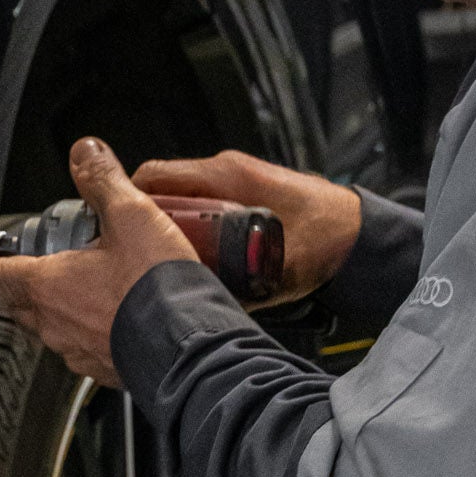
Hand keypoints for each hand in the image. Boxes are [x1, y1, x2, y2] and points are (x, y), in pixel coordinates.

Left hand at [0, 138, 195, 384]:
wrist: (190, 344)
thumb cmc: (156, 288)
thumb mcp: (131, 215)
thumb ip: (103, 181)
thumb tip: (86, 154)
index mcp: (49, 285)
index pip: (1, 275)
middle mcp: (57, 323)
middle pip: (22, 305)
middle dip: (23, 288)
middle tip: (36, 271)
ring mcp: (80, 350)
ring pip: (52, 330)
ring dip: (58, 311)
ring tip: (81, 291)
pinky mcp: (106, 369)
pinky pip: (84, 350)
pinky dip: (89, 333)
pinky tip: (114, 319)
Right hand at [132, 150, 362, 305]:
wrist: (364, 239)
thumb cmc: (328, 241)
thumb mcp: (273, 268)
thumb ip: (233, 284)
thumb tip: (191, 302)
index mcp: (225, 177)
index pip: (154, 176)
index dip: (125, 202)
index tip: (111, 231)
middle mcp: (225, 174)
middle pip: (161, 190)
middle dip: (142, 222)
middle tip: (132, 257)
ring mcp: (234, 185)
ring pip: (181, 202)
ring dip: (167, 229)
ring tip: (159, 265)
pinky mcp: (244, 201)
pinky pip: (202, 210)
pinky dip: (190, 231)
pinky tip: (192, 263)